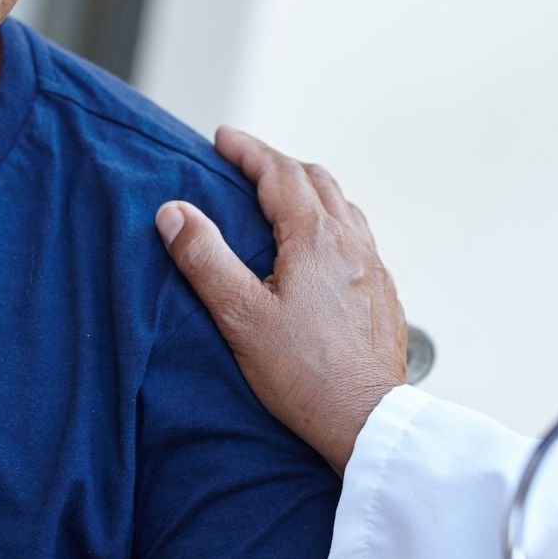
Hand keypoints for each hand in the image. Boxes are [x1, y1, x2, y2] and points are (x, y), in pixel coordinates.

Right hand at [156, 126, 407, 472]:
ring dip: (309, 189)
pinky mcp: (384, 294)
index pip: (278, 173)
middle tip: (244, 163)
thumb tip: (173, 211)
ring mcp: (374, 267)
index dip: (247, 149)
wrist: (368, 421)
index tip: (221, 137)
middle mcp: (351, 241)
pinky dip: (331, 221)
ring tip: (281, 197)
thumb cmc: (302, 373)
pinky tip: (320, 247)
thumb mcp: (240, 315)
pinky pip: (358, 237)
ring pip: (342, 206)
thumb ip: (204, 258)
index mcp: (315, 237)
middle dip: (277, 164)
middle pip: (316, 180)